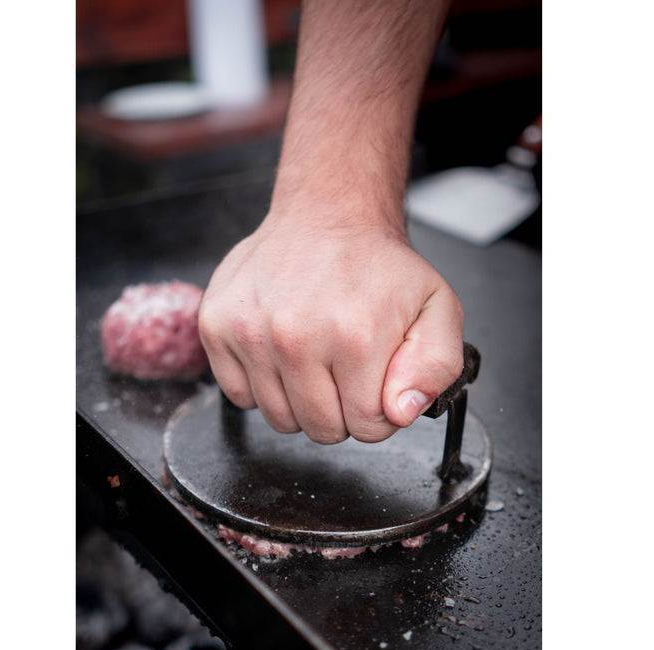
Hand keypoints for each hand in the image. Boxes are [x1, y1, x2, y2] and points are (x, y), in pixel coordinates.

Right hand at [198, 210, 463, 443]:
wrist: (327, 216)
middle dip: (341, 410)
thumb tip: (400, 411)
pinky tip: (281, 353)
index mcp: (354, 336)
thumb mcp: (436, 309)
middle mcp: (295, 336)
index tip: (376, 380)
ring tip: (314, 356)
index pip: (367, 427)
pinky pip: (240, 397)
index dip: (378, 410)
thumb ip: (435, 368)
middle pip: (321, 429)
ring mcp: (249, 332)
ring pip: (280, 419)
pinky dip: (263, 385)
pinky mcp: (217, 327)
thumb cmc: (378, 265)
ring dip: (301, 399)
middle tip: (346, 368)